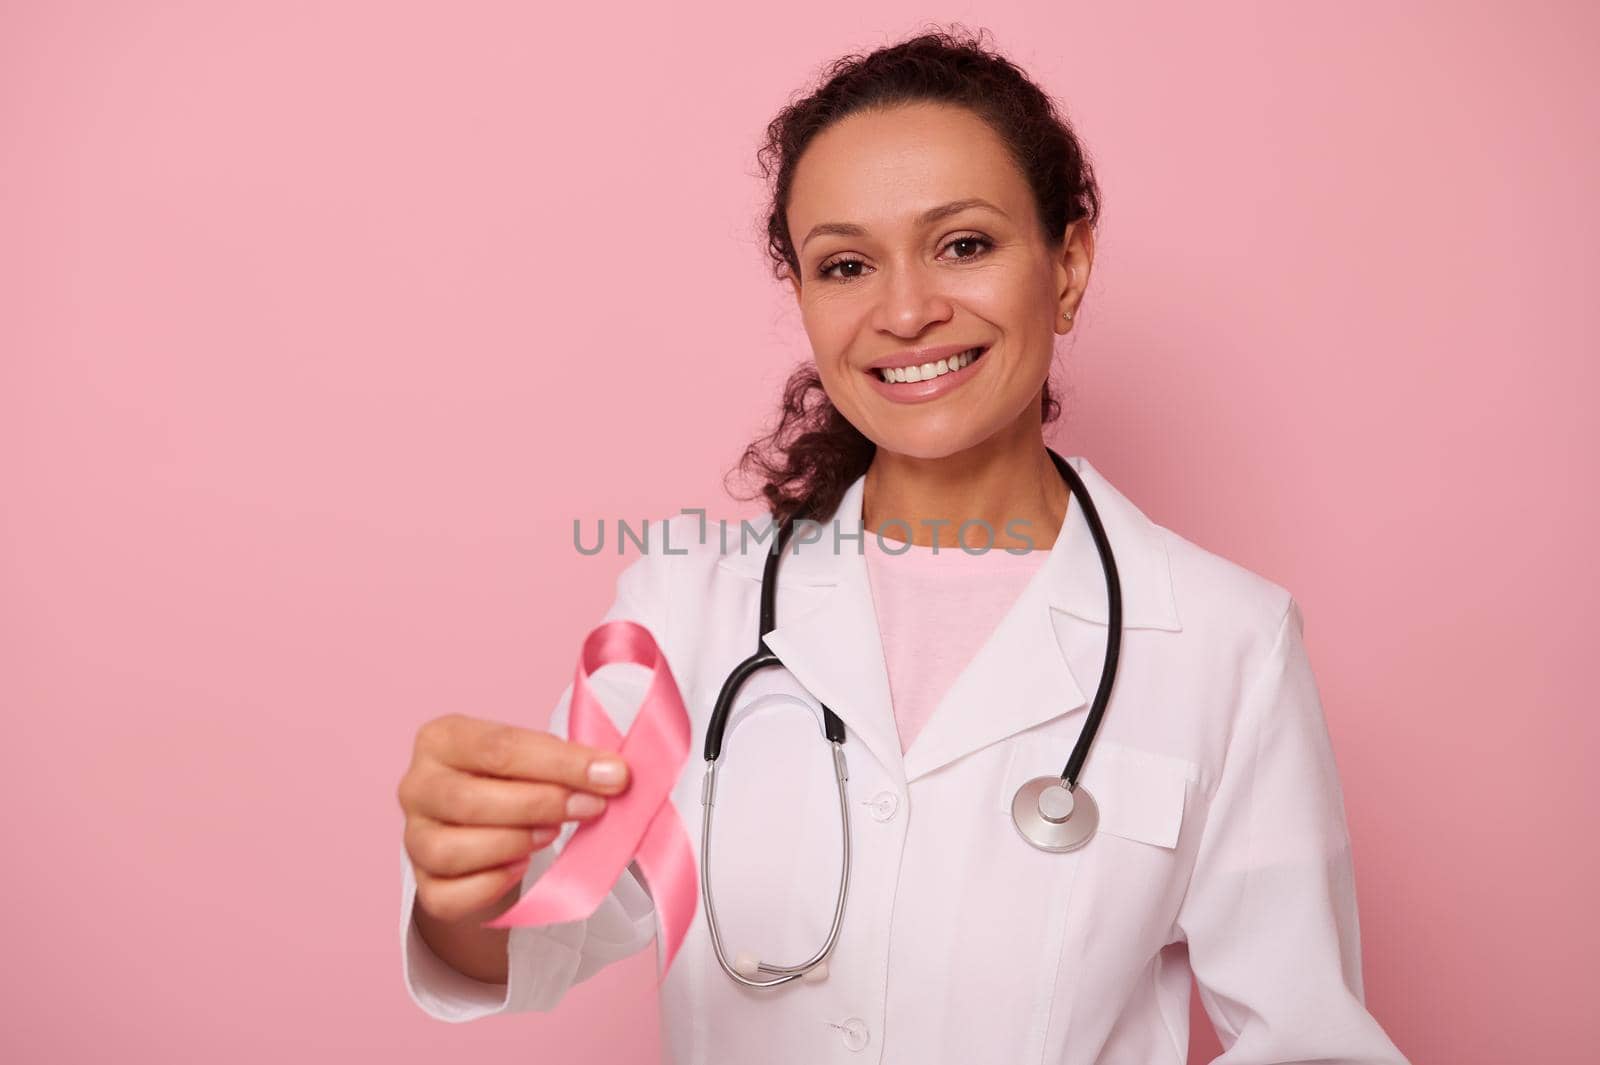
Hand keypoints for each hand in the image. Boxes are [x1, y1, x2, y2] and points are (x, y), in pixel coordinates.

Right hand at [398, 713, 631, 923]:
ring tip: (552, 835)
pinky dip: (489, 884)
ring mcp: (414, 838)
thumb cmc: (514, 782)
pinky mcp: (424, 886)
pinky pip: (448, 895)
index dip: (561, 763)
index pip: (500, 747)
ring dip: (513, 843)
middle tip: (591, 807)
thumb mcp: (533, 757)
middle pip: (469, 799)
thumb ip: (566, 761)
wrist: (488, 827)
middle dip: (541, 804)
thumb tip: (614, 773)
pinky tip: (520, 868)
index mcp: (441, 739)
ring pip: (452, 850)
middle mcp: (417, 786)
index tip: (613, 775)